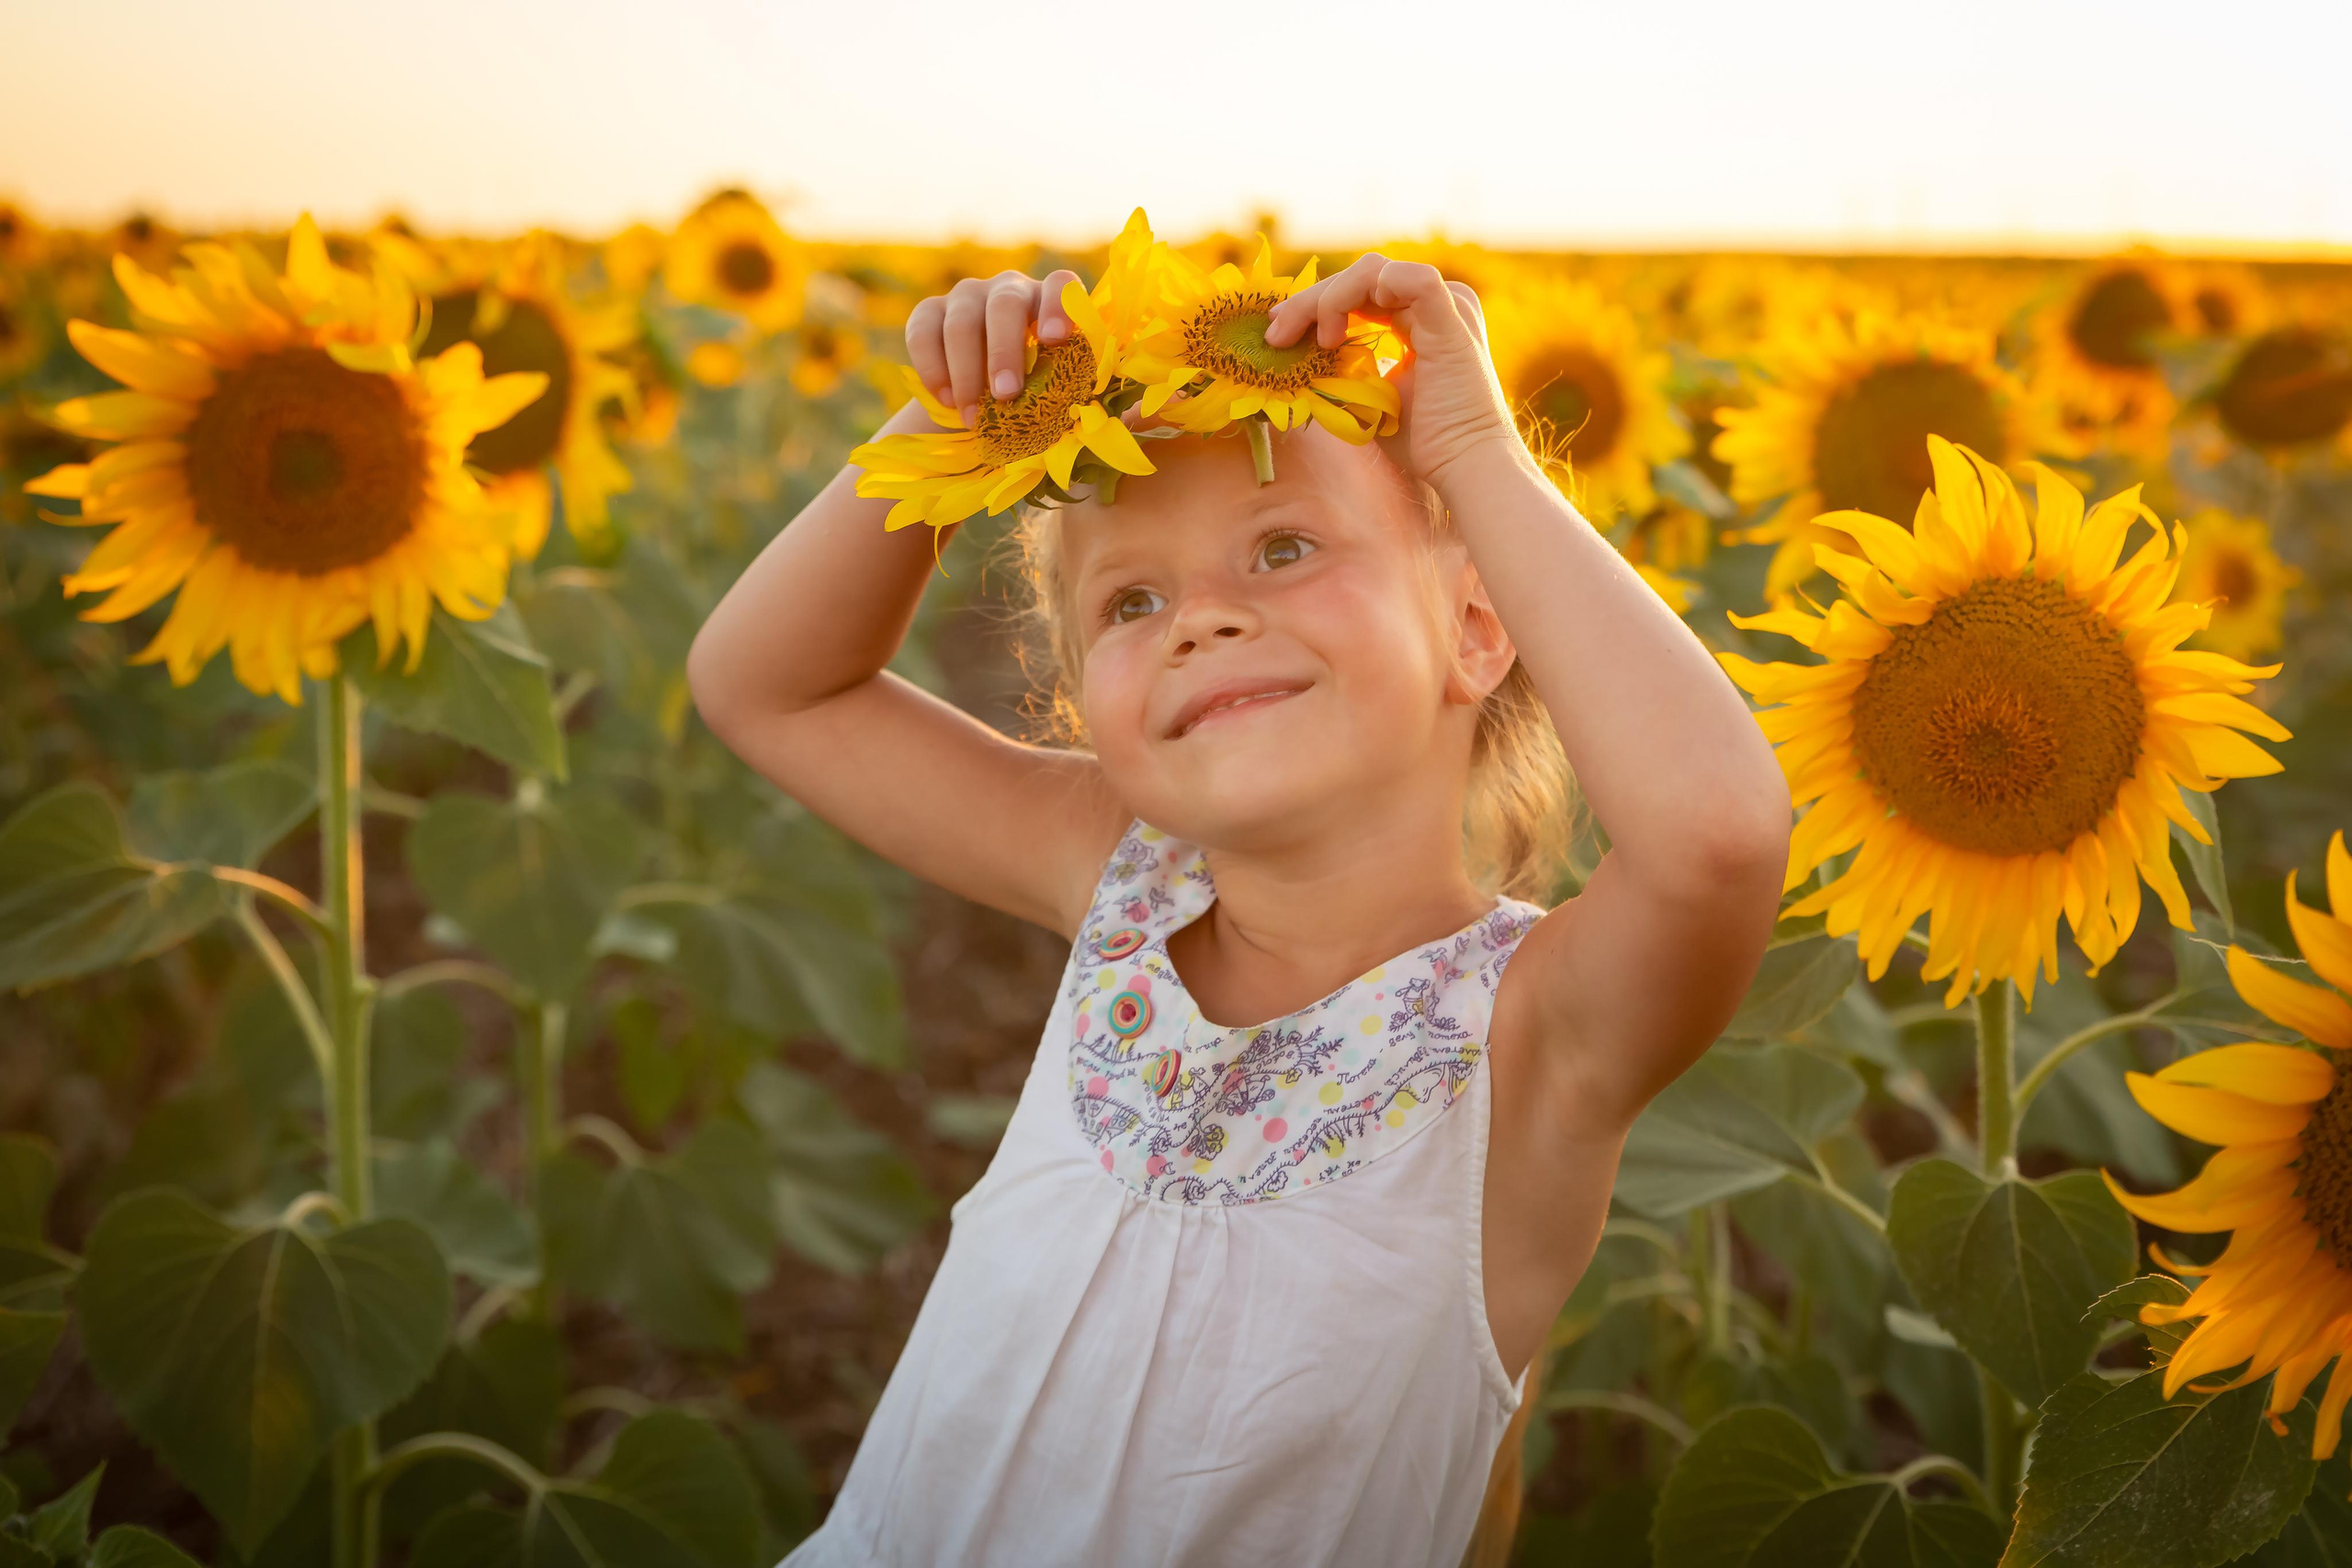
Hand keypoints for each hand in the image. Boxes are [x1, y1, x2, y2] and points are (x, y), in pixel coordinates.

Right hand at [903, 268, 1080, 429]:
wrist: (982, 392)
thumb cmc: (1031, 390)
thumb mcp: (1051, 385)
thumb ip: (1062, 386)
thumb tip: (1077, 413)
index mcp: (1047, 299)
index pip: (1059, 285)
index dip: (1058, 307)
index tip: (1056, 339)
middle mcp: (1008, 288)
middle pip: (1004, 305)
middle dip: (1004, 352)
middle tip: (1006, 395)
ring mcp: (966, 296)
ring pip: (961, 324)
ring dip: (967, 374)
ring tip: (973, 417)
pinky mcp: (930, 310)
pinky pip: (923, 334)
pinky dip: (933, 371)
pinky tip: (947, 402)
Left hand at [1262, 256, 1520, 489]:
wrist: (1464, 465)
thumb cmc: (1424, 441)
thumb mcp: (1369, 395)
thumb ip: (1342, 368)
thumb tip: (1295, 356)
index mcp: (1424, 317)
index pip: (1360, 292)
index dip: (1315, 305)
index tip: (1278, 332)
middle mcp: (1439, 302)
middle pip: (1359, 277)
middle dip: (1309, 302)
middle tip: (1275, 334)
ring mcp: (1448, 302)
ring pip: (1371, 271)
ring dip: (1327, 300)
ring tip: (1314, 343)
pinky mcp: (1451, 313)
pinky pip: (1403, 278)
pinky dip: (1358, 294)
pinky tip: (1335, 332)